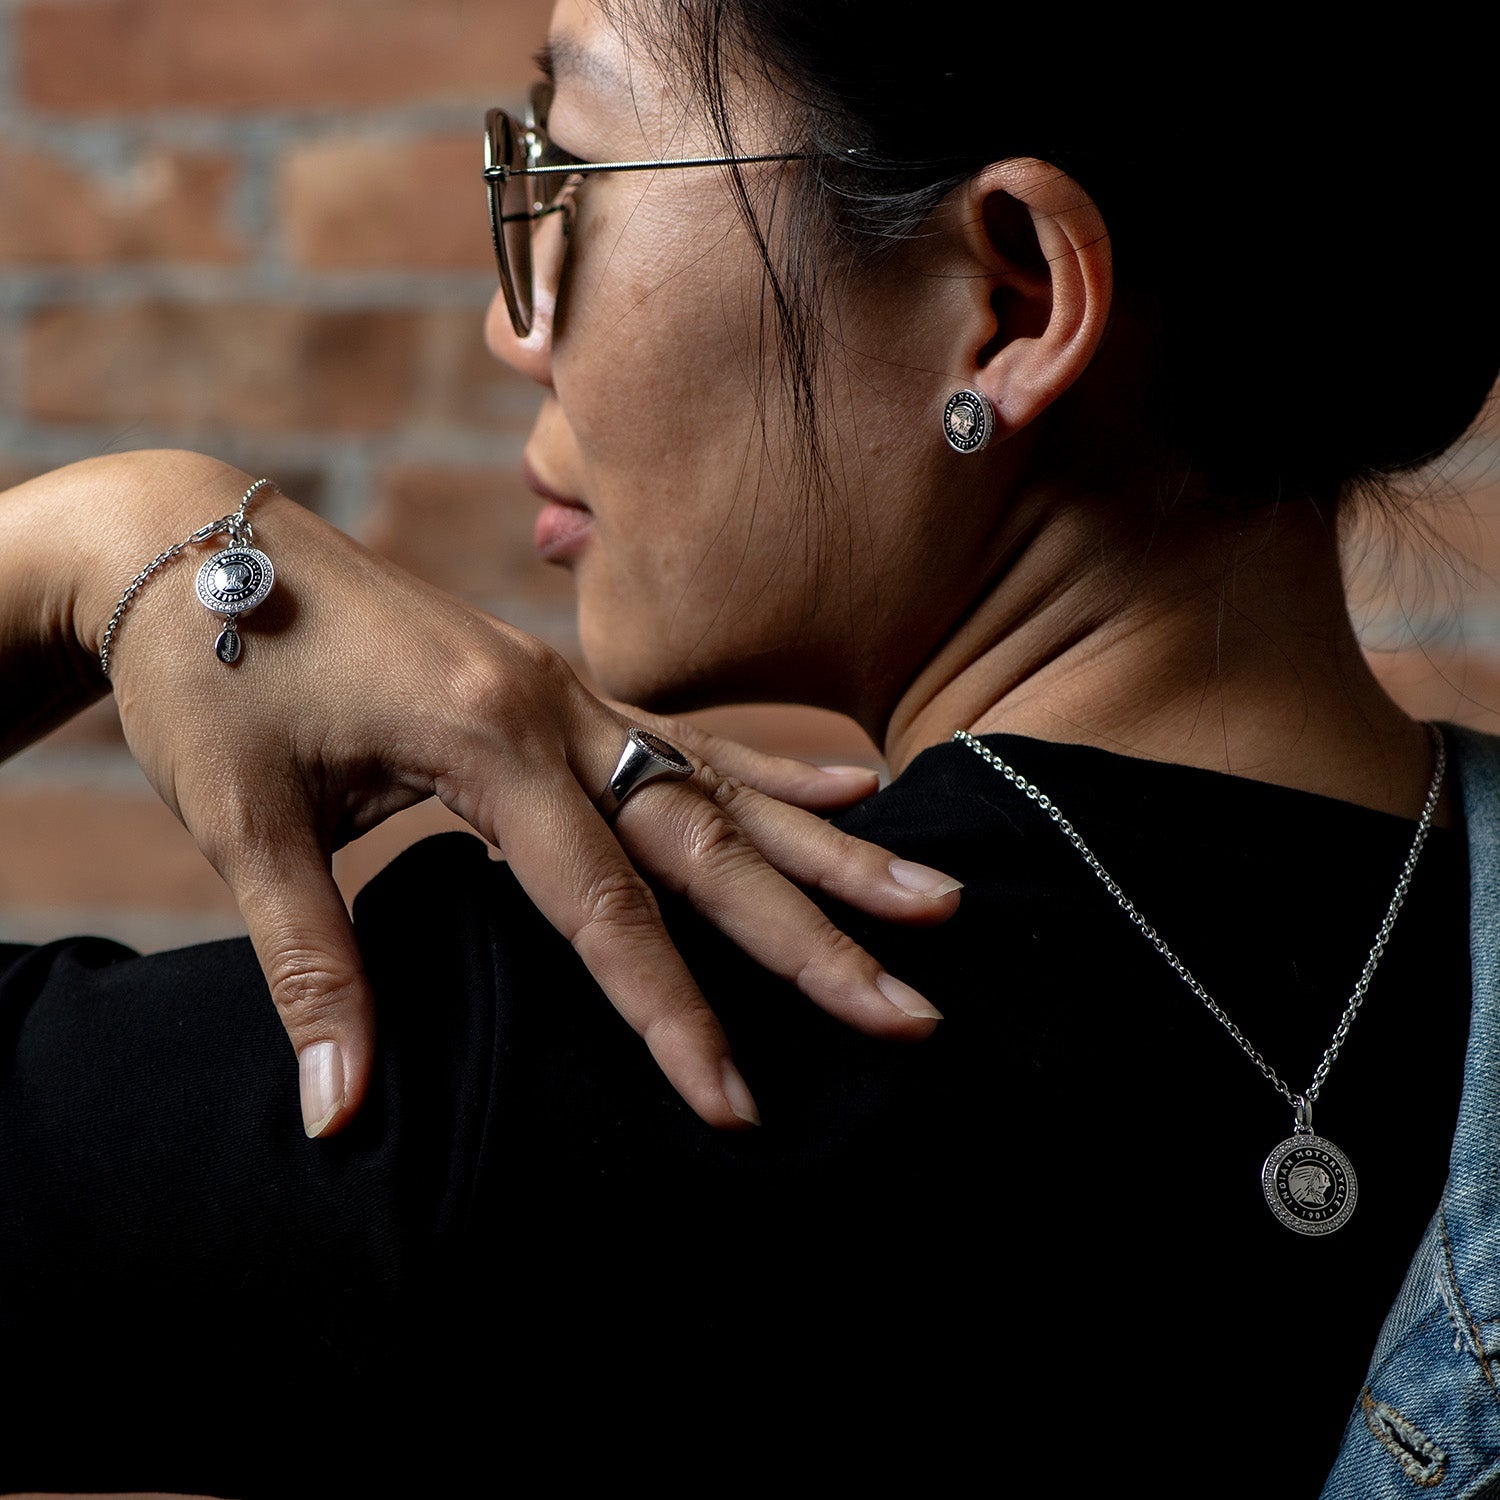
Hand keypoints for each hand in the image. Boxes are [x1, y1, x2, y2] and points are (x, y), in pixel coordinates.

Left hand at [62, 454, 959, 1135]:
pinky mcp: (560, 684)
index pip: (602, 909)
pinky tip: (853, 790)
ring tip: (930, 899)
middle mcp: (552, 708)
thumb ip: (312, 970)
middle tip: (909, 1012)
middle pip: (706, 843)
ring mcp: (567, 689)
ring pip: (725, 787)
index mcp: (483, 741)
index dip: (671, 1014)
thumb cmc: (204, 675)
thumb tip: (339, 1121)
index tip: (736, 1102)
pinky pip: (691, 739)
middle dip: (810, 939)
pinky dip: (774, 775)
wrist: (185, 536)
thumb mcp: (243, 825)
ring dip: (829, 853)